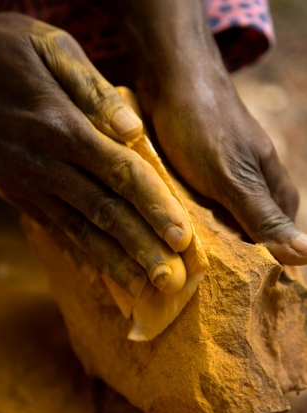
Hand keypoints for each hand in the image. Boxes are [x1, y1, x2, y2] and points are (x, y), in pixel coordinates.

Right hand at [0, 12, 192, 296]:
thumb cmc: (4, 53)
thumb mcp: (49, 48)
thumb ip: (92, 90)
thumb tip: (133, 129)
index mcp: (63, 128)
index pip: (121, 175)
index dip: (155, 208)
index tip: (182, 238)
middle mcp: (47, 165)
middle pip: (105, 214)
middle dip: (141, 249)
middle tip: (170, 281)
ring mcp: (30, 185)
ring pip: (80, 231)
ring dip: (114, 263)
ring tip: (143, 288)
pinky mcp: (18, 194)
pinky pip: (54, 229)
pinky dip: (79, 254)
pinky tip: (100, 273)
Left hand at [106, 0, 306, 265]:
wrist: (169, 79)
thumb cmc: (203, 128)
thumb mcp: (233, 179)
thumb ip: (263, 217)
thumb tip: (304, 256)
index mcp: (272, 189)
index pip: (276, 242)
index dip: (255, 264)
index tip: (229, 283)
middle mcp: (252, 186)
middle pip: (247, 234)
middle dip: (226, 252)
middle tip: (199, 269)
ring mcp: (225, 179)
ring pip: (220, 222)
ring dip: (203, 236)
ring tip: (181, 251)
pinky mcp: (200, 173)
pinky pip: (198, 206)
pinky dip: (186, 218)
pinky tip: (171, 226)